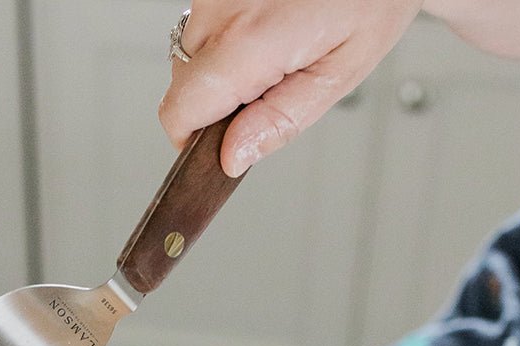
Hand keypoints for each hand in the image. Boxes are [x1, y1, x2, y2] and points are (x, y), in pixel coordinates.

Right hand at [159, 0, 422, 176]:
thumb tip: (232, 157)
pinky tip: (268, 20)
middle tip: (272, 83)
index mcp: (248, 42)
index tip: (217, 146)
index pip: (179, 113)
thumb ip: (281, 121)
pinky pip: (204, 23)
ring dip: (223, 63)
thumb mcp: (339, 72)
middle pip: (183, 85)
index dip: (192, 140)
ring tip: (276, 45)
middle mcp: (219, 10)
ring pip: (190, 53)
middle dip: (218, 99)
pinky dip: (229, 33)